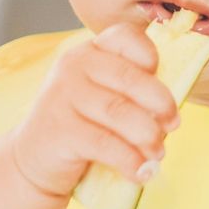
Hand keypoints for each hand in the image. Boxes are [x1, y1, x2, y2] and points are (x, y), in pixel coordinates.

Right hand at [8, 22, 179, 197]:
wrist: (35, 160)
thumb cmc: (81, 125)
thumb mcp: (102, 97)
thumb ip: (131, 91)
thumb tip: (171, 109)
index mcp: (89, 52)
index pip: (125, 37)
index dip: (150, 56)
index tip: (160, 78)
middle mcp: (73, 66)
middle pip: (130, 78)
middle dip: (161, 103)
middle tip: (173, 124)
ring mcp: (63, 96)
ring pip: (120, 112)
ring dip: (149, 136)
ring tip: (158, 153)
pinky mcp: (60, 130)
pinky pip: (106, 144)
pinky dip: (130, 160)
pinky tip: (141, 171)